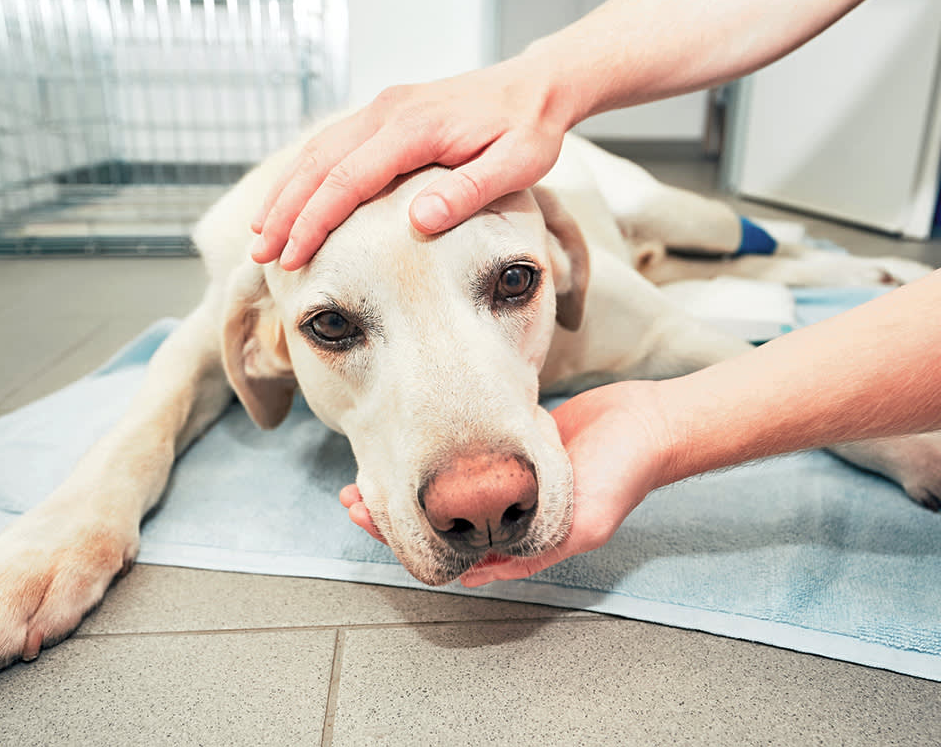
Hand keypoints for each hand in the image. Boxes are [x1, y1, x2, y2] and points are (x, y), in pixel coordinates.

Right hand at [250, 54, 574, 268]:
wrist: (535, 87)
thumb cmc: (528, 129)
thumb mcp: (515, 165)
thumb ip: (467, 193)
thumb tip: (418, 222)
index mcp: (414, 128)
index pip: (347, 179)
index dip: (314, 221)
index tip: (292, 256)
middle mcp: (389, 112)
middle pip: (318, 164)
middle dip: (284, 211)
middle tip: (259, 255)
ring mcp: (383, 109)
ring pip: (317, 151)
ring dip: (285, 192)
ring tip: (261, 234)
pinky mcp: (385, 114)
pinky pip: (332, 144)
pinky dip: (304, 174)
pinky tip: (292, 199)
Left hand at [338, 381, 674, 586]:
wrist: (646, 424)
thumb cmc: (620, 476)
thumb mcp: (582, 526)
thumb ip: (532, 552)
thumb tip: (474, 576)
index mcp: (518, 538)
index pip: (447, 547)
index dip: (402, 536)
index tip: (366, 516)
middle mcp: (505, 511)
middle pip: (434, 518)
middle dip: (391, 509)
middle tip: (353, 495)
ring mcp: (504, 478)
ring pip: (441, 487)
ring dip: (405, 482)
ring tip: (368, 471)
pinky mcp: (508, 445)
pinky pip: (462, 455)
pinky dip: (432, 454)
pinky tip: (407, 444)